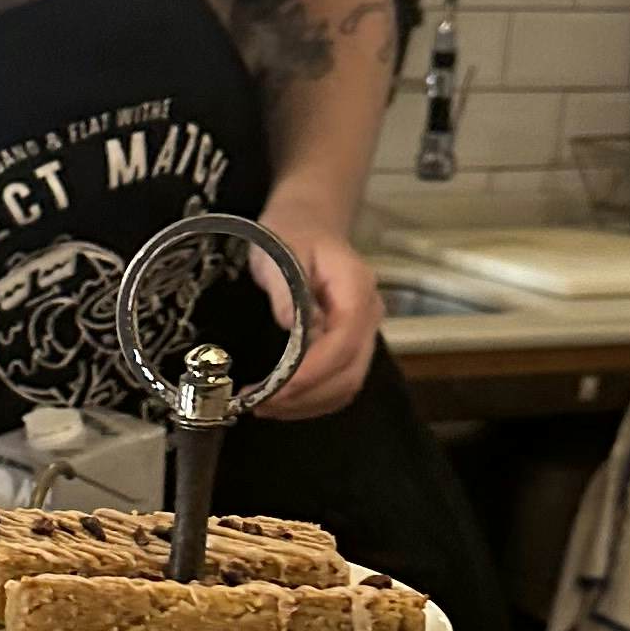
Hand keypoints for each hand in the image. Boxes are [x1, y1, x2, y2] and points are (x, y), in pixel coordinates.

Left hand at [249, 211, 380, 418]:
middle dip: (305, 396)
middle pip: (349, 373)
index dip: (312, 372)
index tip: (276, 388)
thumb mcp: (280, 249)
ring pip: (346, 385)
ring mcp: (364, 335)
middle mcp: (369, 316)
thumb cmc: (293, 232)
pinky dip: (311, 400)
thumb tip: (290, 324)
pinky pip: (339, 384)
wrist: (309, 224)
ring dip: (306, 404)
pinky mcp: (351, 348)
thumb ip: (286, 287)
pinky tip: (281, 401)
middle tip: (260, 404)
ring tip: (264, 406)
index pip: (344, 342)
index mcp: (356, 289)